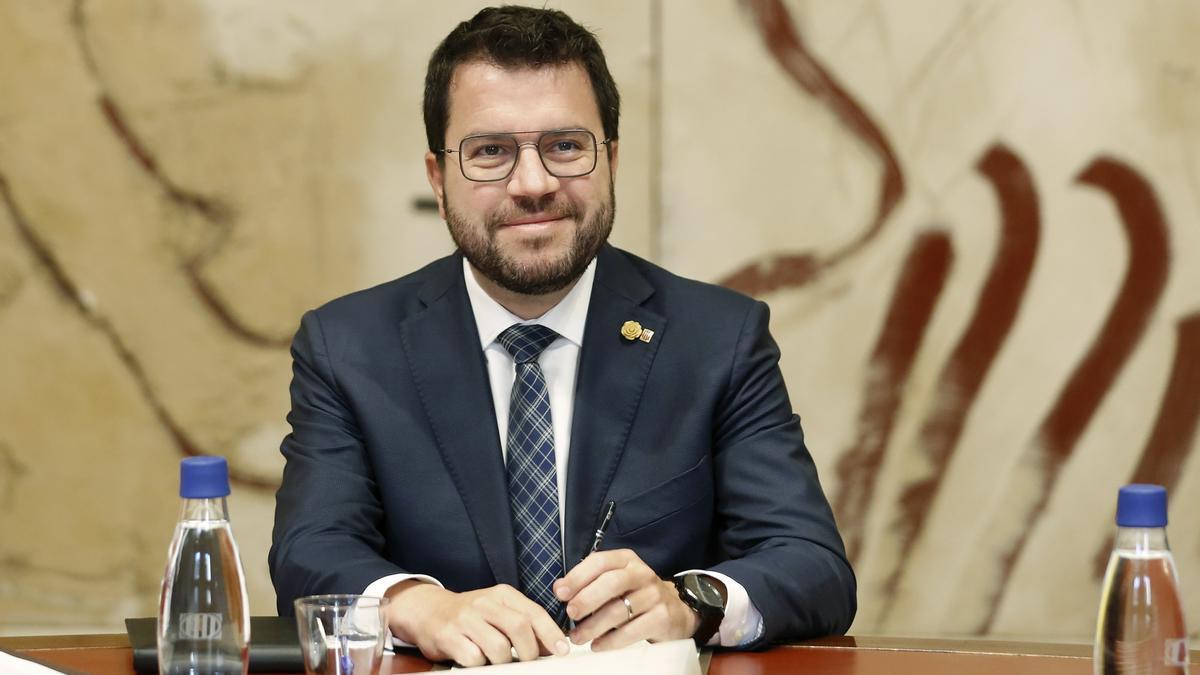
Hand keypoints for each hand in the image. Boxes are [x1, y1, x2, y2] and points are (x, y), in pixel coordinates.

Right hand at [385, 581, 569, 665]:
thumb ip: (525, 624)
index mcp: (502, 595)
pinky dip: (480, 664)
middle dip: (529, 651)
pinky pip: (473, 657)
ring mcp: (465, 618)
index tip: (562, 650)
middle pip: (519, 628)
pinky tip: (476, 659)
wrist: (428, 610)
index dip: (551, 633)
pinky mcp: (448, 635)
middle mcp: (484, 602)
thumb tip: (553, 645)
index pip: (534, 612)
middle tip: (528, 662)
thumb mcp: (499, 612)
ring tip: (498, 661)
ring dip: (503, 662)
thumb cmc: (471, 615)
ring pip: (498, 647)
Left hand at [553, 549, 699, 649]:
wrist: (675, 612)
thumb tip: (560, 588)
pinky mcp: (662, 617)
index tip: (560, 593)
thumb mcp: (617, 581)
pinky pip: (631, 631)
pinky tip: (598, 645)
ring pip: (619, 610)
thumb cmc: (636, 595)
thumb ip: (590, 582)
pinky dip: (611, 641)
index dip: (577, 576)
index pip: (600, 561)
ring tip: (578, 637)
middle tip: (571, 613)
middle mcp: (642, 574)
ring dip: (593, 626)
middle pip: (611, 583)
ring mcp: (654, 595)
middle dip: (586, 598)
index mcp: (626, 560)